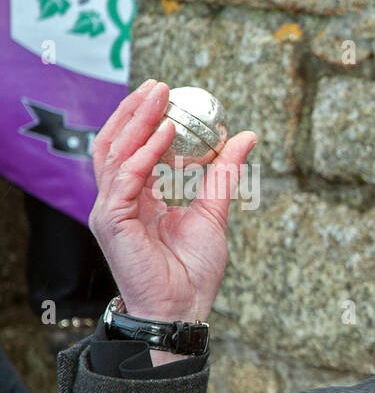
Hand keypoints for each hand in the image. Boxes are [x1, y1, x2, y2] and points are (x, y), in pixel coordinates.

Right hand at [89, 80, 255, 364]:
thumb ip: (224, 173)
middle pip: (118, 143)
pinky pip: (125, 180)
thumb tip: (245, 136)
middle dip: (136, 111)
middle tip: (159, 85)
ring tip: (160, 100)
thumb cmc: (194, 269)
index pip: (134, 148)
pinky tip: (163, 136)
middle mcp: (120, 201)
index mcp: (139, 198)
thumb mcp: (214, 210)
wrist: (185, 307)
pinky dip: (143, 155)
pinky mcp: (112, 223)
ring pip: (115, 154)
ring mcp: (112, 211)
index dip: (146, 119)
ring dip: (137, 123)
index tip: (168, 94)